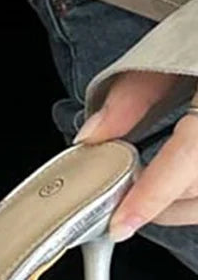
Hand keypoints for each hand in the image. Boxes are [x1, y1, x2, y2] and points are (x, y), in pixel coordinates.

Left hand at [75, 70, 197, 239]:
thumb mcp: (169, 55)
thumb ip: (130, 97)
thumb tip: (91, 136)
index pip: (190, 156)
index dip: (153, 196)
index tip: (120, 224)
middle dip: (160, 204)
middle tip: (123, 199)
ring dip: (182, 205)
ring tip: (150, 193)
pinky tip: (180, 187)